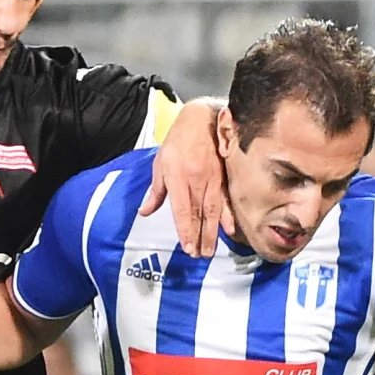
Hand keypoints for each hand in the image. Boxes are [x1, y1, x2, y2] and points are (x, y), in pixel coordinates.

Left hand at [139, 102, 231, 256]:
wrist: (202, 119)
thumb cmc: (178, 141)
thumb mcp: (161, 162)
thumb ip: (156, 190)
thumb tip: (145, 212)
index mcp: (178, 176)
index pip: (182, 210)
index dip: (185, 230)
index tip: (187, 247)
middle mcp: (196, 180)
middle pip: (199, 214)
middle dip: (199, 237)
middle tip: (199, 255)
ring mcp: (213, 179)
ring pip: (213, 211)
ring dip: (212, 233)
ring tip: (210, 250)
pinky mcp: (224, 178)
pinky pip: (226, 200)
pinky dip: (228, 216)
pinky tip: (230, 231)